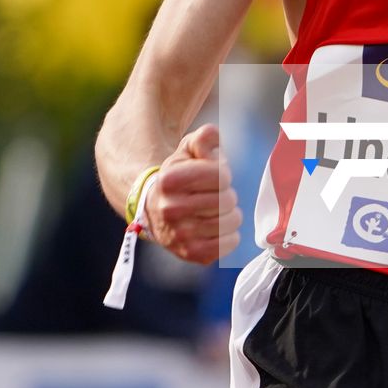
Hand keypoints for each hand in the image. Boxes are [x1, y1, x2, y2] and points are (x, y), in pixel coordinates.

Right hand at [144, 124, 241, 263]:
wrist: (156, 211)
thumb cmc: (179, 177)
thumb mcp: (187, 152)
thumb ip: (203, 138)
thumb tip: (212, 133)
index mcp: (169, 180)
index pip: (220, 175)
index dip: (223, 174)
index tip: (214, 177)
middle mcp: (170, 209)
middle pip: (227, 199)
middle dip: (227, 194)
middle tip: (216, 195)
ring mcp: (179, 235)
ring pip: (231, 222)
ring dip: (231, 215)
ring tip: (218, 211)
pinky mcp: (190, 253)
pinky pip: (228, 245)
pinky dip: (230, 236)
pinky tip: (219, 228)